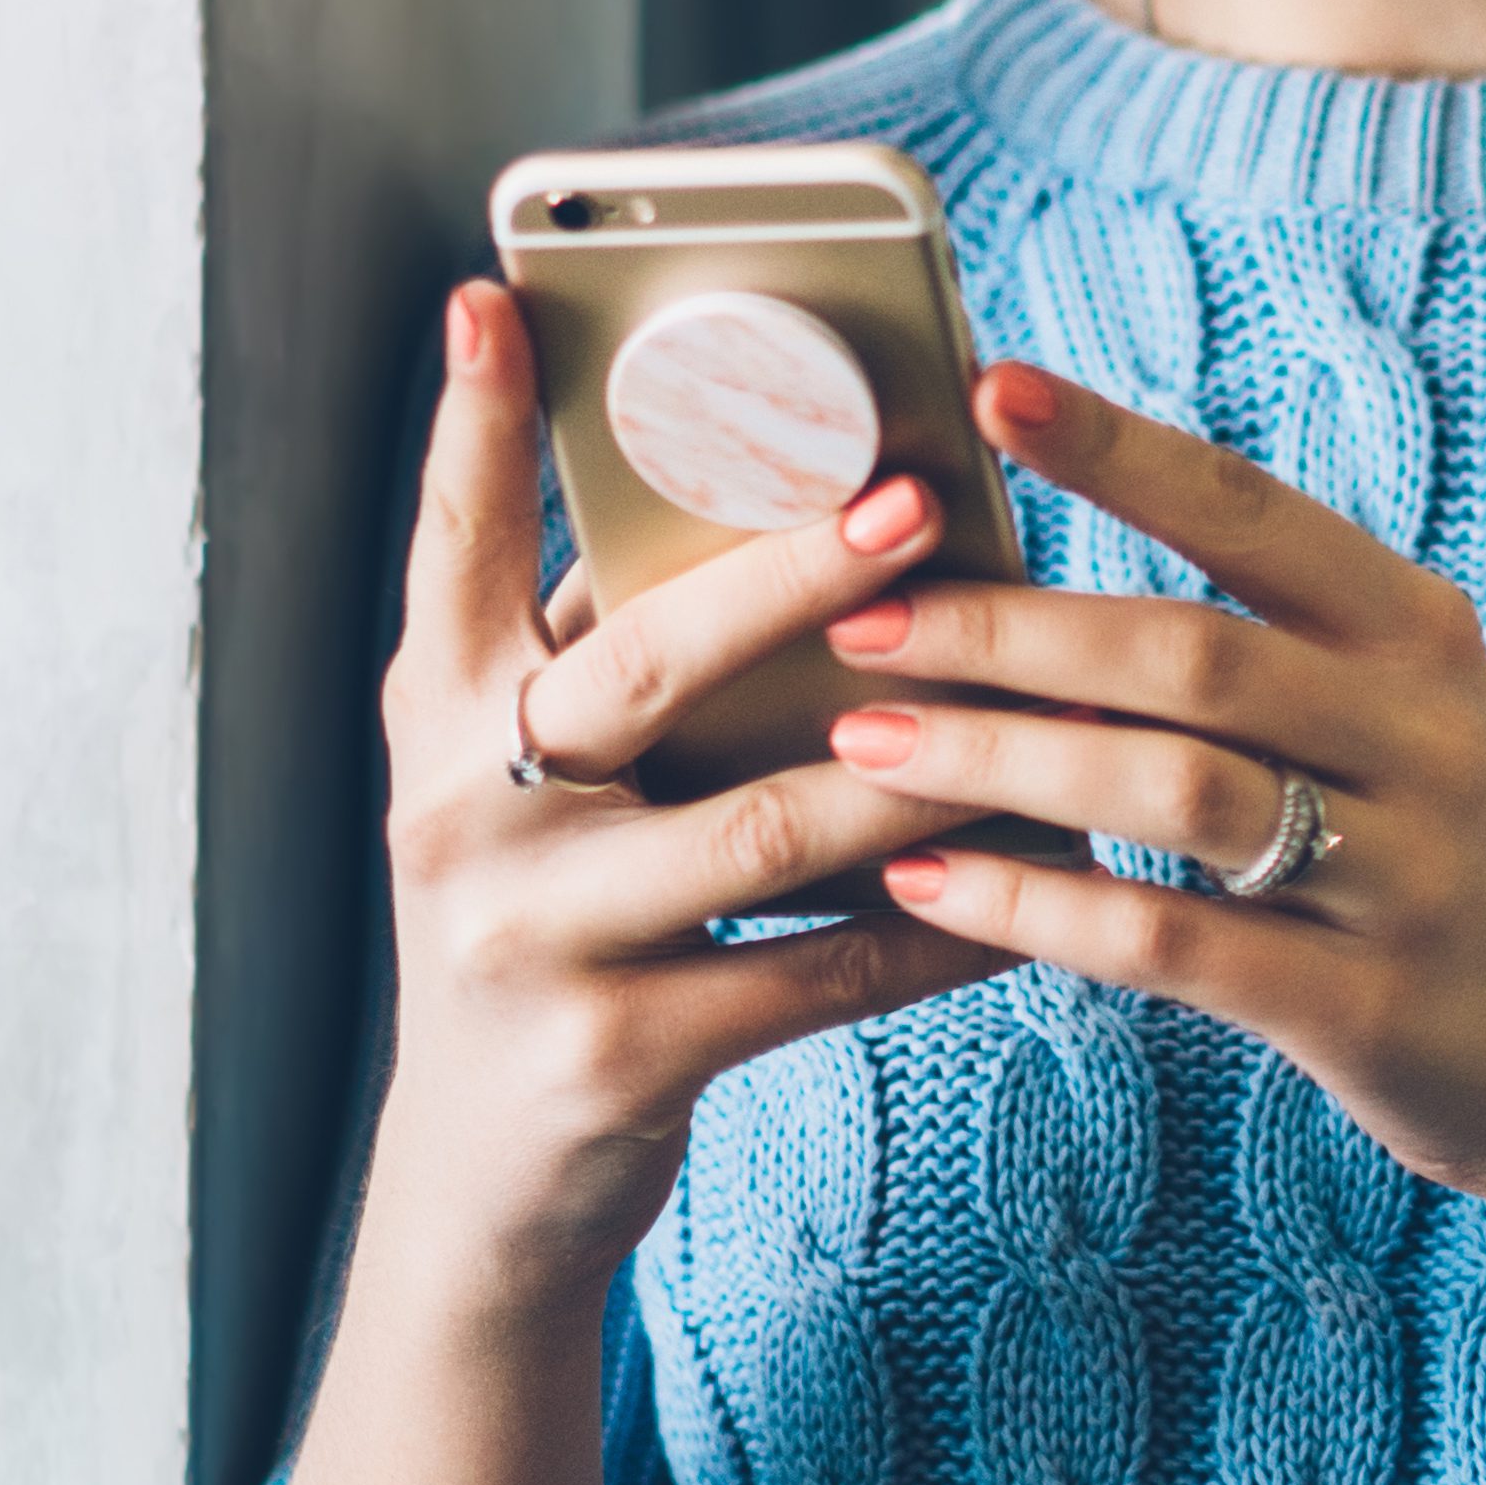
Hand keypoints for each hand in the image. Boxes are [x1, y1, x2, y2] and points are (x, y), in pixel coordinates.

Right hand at [363, 282, 1001, 1312]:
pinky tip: (1044, 883)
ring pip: (765, 825)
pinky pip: (821, 972)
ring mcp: (533, 943)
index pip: (448, 549)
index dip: (464, 425)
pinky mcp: (618, 1059)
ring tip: (1040, 695)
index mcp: (442, 723)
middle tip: (917, 496)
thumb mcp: (529, 790)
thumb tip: (767, 507)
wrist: (485, 1187)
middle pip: (645, 666)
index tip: (490, 297)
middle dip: (788, 575)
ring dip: (918, 760)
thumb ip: (606, 665)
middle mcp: (465, 816)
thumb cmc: (554, 928)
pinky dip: (945, 921)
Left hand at [820, 361, 1485, 1392]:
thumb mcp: (1400, 725)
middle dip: (1008, 630)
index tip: (989, 385)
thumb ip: (1263, 655)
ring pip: (1173, 790)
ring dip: (1002, 761)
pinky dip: (1038, 907)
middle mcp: (1426, 734)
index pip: (1250, 511)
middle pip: (1189, 651)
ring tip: (862, 747)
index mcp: (1421, 634)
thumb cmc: (1442, 867)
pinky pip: (1173, 945)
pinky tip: (928, 885)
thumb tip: (1027, 600)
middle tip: (860, 623)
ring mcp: (1408, 873)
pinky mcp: (1369, 1005)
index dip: (1118, 446)